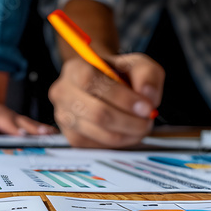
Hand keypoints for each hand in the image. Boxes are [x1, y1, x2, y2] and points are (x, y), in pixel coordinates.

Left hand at [0, 101, 55, 134]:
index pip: (6, 123)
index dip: (14, 129)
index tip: (22, 134)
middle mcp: (11, 117)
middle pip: (23, 123)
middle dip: (33, 129)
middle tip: (44, 134)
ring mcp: (19, 118)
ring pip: (31, 123)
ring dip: (42, 129)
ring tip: (53, 134)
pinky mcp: (24, 121)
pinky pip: (35, 125)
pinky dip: (45, 129)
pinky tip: (54, 133)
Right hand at [49, 53, 163, 147]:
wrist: (103, 86)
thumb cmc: (119, 74)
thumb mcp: (137, 64)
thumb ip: (147, 75)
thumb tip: (148, 95)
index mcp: (75, 69)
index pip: (91, 82)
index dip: (121, 97)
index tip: (146, 106)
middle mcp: (62, 93)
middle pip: (96, 113)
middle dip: (129, 121)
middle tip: (147, 120)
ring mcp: (64, 117)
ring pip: (99, 133)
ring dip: (128, 133)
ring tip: (141, 126)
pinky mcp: (71, 137)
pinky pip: (98, 146)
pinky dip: (119, 142)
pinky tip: (128, 132)